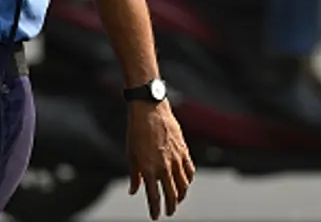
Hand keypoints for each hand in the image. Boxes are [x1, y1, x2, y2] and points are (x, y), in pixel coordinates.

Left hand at [127, 101, 194, 219]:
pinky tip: (186, 183)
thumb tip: (133, 191)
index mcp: (148, 170)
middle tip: (169, 212)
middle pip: (171, 195)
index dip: (155, 210)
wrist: (150, 110)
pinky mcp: (184, 151)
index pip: (154, 197)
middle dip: (170, 207)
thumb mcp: (131, 155)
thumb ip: (134, 176)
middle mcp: (164, 167)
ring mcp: (176, 159)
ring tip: (178, 199)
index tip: (155, 216)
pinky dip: (189, 180)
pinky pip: (190, 171)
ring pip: (183, 185)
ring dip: (181, 195)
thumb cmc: (137, 131)